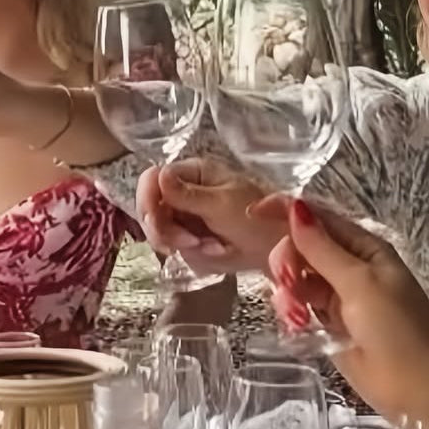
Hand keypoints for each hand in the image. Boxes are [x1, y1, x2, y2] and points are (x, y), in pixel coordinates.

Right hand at [137, 157, 270, 273]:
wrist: (281, 246)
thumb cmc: (258, 217)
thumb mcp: (222, 204)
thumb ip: (187, 194)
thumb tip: (158, 174)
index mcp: (190, 173)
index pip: (150, 179)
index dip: (146, 201)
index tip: (154, 222)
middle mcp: (182, 192)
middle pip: (149, 210)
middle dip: (167, 231)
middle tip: (192, 243)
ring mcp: (184, 216)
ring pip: (159, 233)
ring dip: (184, 245)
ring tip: (215, 247)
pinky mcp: (189, 238)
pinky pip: (176, 249)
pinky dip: (194, 255)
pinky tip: (216, 252)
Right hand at [263, 195, 428, 420]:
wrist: (422, 385)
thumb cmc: (398, 327)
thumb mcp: (360, 282)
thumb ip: (322, 248)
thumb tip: (294, 207)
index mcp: (362, 247)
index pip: (317, 218)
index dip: (285, 212)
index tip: (253, 214)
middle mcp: (347, 267)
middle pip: (299, 248)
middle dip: (287, 262)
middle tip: (289, 284)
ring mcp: (336, 297)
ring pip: (294, 280)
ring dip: (287, 293)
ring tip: (296, 316)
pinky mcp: (327, 326)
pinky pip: (297, 308)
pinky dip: (291, 314)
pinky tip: (297, 327)